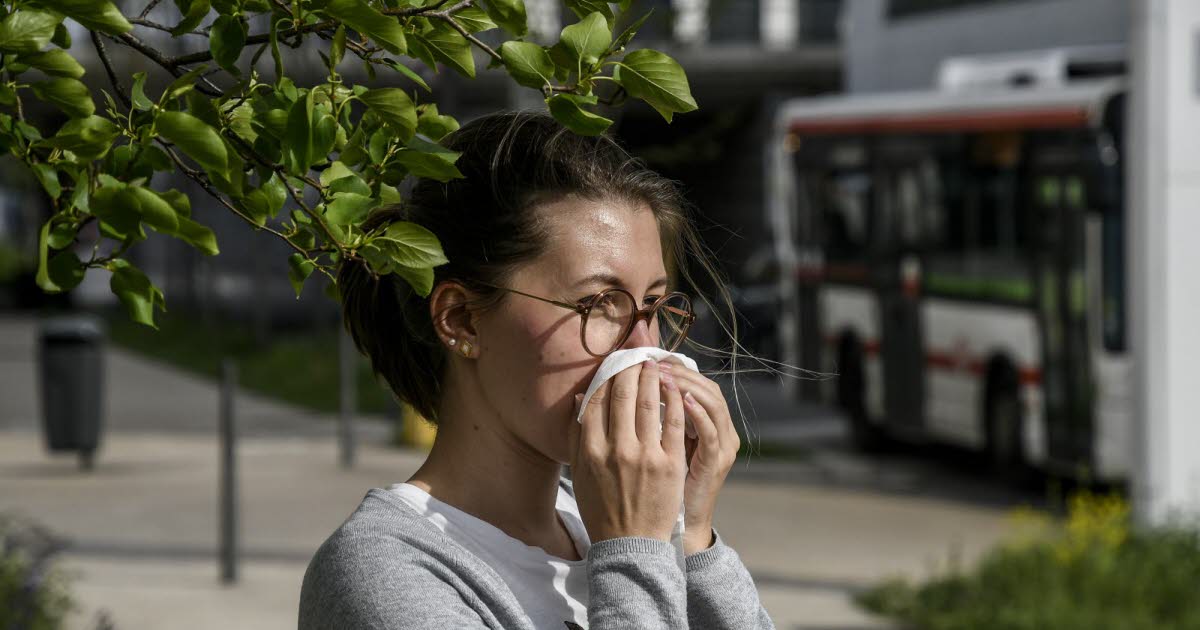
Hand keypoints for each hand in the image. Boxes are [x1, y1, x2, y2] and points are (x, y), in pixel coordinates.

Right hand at [567, 359, 687, 543]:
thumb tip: (581, 398)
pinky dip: (676, 401)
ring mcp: (644, 456)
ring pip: (649, 404)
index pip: (598, 400)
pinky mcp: (670, 464)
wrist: (630, 545)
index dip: (608, 375)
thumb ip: (577, 435)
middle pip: (623, 396)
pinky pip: (674, 423)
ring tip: (657, 363)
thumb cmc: (602, 509)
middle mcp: (616, 449)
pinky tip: (676, 387)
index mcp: (591, 450)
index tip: (616, 361)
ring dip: (653, 378)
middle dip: (631, 368)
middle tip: (639, 353)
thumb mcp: (580, 474)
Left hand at [658, 361, 738, 554]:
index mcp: (700, 423)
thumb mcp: (650, 449)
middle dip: (677, 368)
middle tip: (652, 356)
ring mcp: (719, 444)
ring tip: (662, 371)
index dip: (671, 365)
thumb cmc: (650, 490)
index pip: (691, 381)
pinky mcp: (716, 460)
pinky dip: (697, 412)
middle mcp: (716, 429)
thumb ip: (641, 418)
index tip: (645, 352)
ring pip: (711, 400)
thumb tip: (607, 389)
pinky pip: (711, 430)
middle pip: (703, 384)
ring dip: (687, 383)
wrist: (658, 532)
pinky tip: (683, 398)